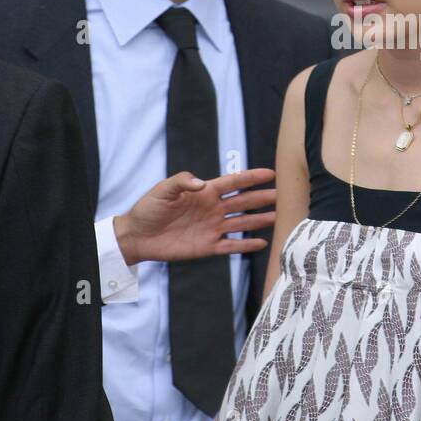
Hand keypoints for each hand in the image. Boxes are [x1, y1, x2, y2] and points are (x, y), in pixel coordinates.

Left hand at [114, 168, 275, 264]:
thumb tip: (201, 183)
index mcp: (205, 192)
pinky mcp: (207, 246)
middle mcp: (213, 209)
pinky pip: (231, 245)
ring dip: (259, 220)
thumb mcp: (162, 190)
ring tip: (278, 217)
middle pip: (243, 202)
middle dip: (261, 198)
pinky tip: (261, 243)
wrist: (138, 236)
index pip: (233, 183)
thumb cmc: (148, 209)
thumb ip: (181, 182)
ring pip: (242, 223)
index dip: (251, 178)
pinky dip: (246, 244)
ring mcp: (212, 228)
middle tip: (281, 195)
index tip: (270, 173)